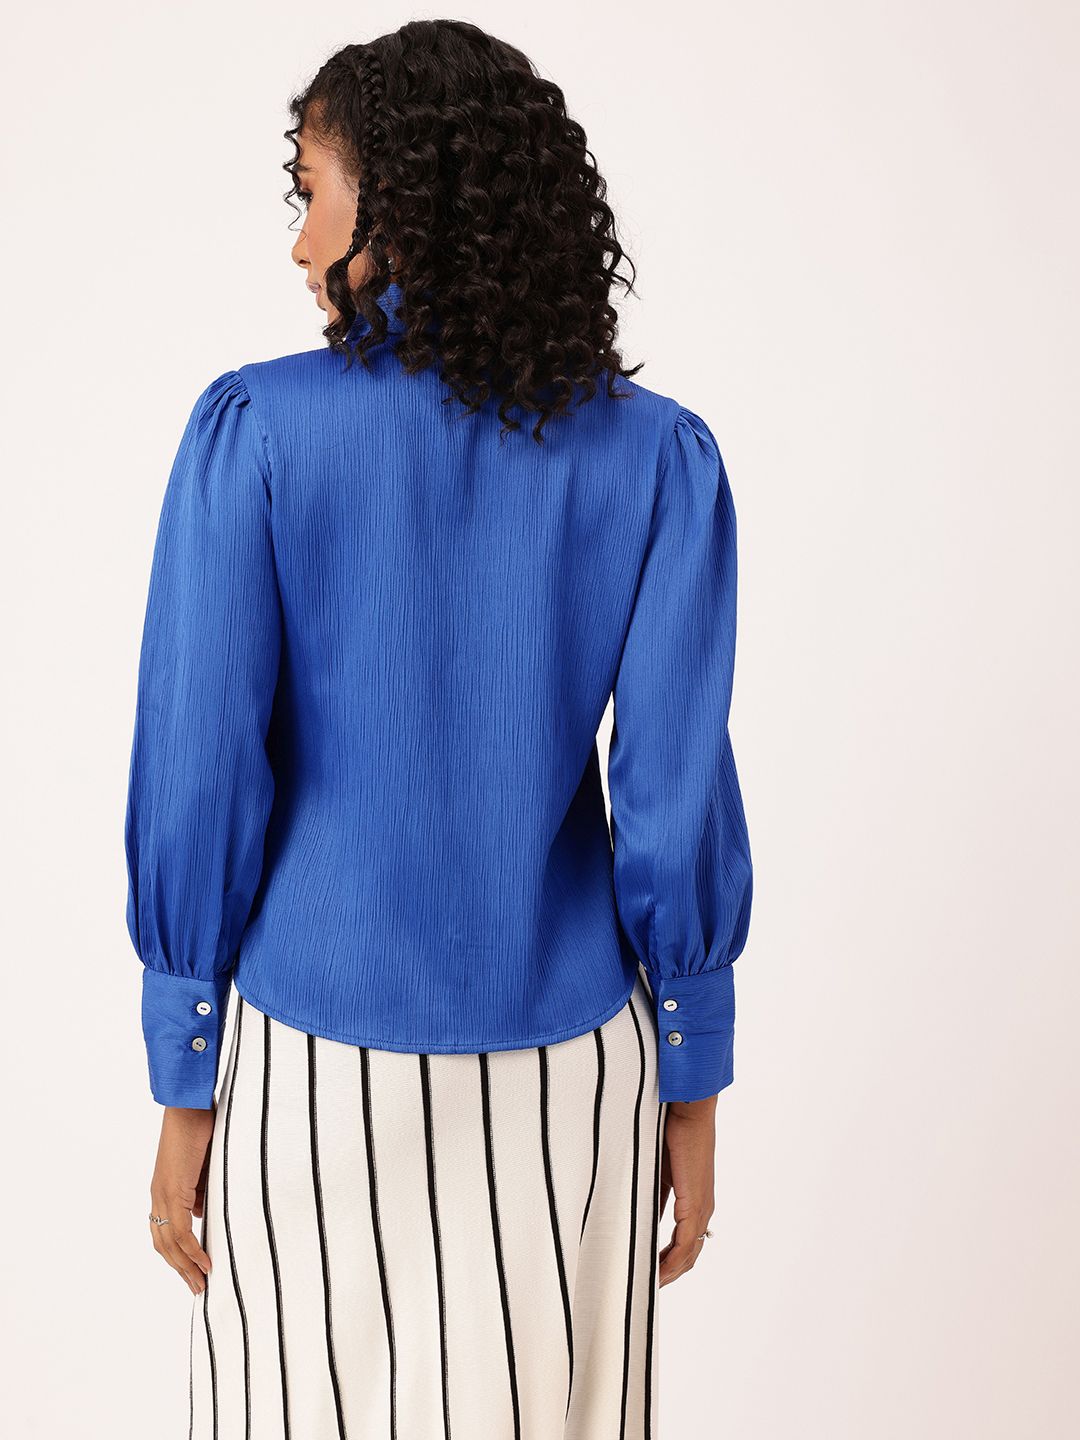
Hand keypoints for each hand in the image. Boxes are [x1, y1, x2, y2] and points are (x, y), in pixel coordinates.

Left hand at [148, 1105, 215, 1295]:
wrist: (190, 1106)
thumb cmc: (200, 1128)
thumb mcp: (204, 1167)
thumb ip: (201, 1190)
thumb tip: (202, 1212)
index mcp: (165, 1191)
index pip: (165, 1234)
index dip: (178, 1256)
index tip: (195, 1272)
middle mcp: (159, 1197)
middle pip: (164, 1245)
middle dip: (181, 1270)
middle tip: (198, 1288)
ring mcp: (163, 1195)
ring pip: (169, 1243)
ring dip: (185, 1267)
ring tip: (202, 1284)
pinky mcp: (173, 1191)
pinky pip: (180, 1230)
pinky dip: (192, 1250)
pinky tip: (205, 1263)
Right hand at [657, 1094, 716, 1286]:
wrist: (689, 1111)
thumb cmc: (675, 1133)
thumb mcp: (660, 1171)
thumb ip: (656, 1194)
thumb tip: (642, 1211)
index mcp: (696, 1202)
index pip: (686, 1243)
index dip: (670, 1261)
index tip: (651, 1273)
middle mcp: (702, 1209)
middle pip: (690, 1255)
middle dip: (670, 1273)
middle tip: (649, 1286)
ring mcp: (701, 1207)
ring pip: (689, 1253)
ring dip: (670, 1271)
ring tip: (651, 1284)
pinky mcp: (694, 1203)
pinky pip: (685, 1242)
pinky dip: (672, 1260)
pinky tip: (658, 1270)